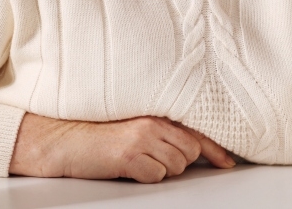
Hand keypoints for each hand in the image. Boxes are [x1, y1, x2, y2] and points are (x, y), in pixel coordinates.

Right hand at [9, 113, 235, 182]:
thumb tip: (195, 152)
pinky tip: (127, 169)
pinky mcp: (129, 155)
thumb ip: (163, 134)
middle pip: (190, 154)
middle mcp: (154, 122)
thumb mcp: (136, 129)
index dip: (216, 150)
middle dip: (176, 162)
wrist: (63, 141)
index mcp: (157, 114)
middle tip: (151, 160)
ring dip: (159, 170)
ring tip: (136, 161)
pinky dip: (144, 178)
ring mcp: (142, 138)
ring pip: (175, 167)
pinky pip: (155, 176)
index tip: (228, 163)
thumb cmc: (99, 137)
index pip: (197, 132)